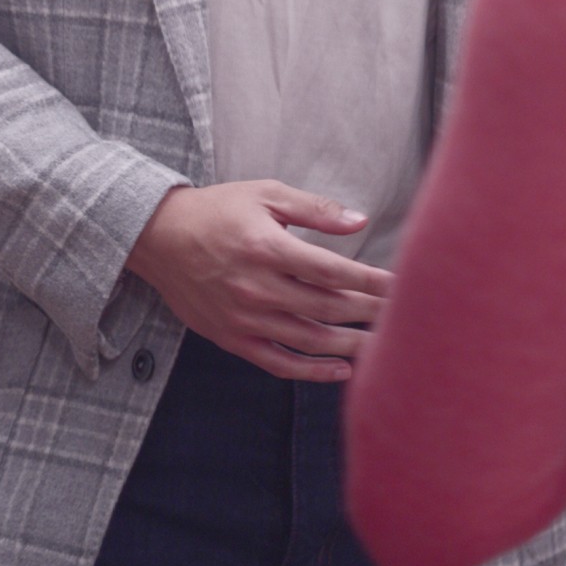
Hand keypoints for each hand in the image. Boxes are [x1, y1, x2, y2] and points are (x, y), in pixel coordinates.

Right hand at [127, 180, 393, 382]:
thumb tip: (360, 221)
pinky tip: (341, 369)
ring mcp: (246, 319)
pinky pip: (280, 363)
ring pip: (310, 341)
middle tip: (405, 317)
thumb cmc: (218, 209)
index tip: (402, 286)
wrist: (160, 238)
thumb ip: (315, 210)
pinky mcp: (234, 339)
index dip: (372, 281)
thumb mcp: (266, 194)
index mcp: (269, 249)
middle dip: (370, 313)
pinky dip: (312, 371)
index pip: (334, 272)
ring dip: (351, 346)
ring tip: (384, 347)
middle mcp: (259, 289)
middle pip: (328, 308)